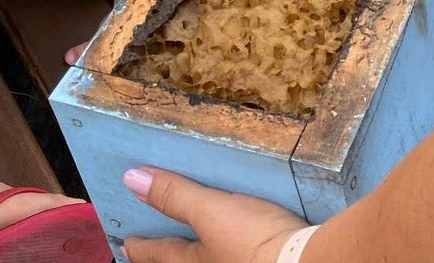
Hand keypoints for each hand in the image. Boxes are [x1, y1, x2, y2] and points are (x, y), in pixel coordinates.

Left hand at [122, 168, 306, 262]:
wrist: (308, 262)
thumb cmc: (254, 242)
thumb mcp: (211, 211)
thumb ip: (175, 196)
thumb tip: (132, 180)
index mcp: (195, 261)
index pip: (160, 252)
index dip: (141, 245)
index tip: (125, 243)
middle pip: (183, 261)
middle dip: (168, 252)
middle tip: (154, 246)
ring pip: (210, 256)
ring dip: (201, 247)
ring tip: (197, 236)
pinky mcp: (264, 257)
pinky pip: (237, 249)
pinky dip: (229, 241)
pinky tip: (239, 232)